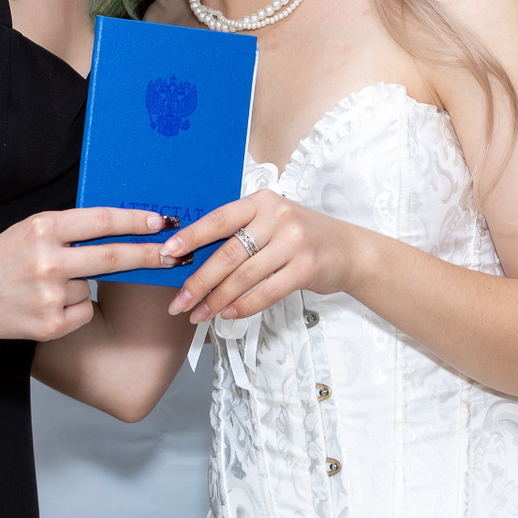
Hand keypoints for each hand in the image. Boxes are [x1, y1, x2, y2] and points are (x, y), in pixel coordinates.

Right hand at [0, 208, 175, 341]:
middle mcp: (48, 259)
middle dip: (151, 255)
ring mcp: (50, 295)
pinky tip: (44, 305)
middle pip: (115, 256)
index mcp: (42, 227)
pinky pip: (83, 312)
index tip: (162, 221)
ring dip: (82, 285)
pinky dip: (72, 310)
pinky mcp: (51, 325)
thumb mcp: (29, 231)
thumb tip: (120, 230)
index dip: (136, 220)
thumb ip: (69, 229)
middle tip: (175, 254)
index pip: (102, 220)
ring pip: (92, 286)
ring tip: (44, 286)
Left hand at [160, 190, 357, 323]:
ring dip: (217, 300)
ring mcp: (293, 242)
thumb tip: (196, 256)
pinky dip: (243, 306)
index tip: (167, 253)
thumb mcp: (273, 221)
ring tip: (198, 315)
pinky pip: (265, 292)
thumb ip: (242, 232)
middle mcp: (276, 217)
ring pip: (243, 276)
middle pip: (228, 254)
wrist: (350, 249)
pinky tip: (228, 314)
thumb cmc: (303, 236)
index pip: (218, 219)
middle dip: (199, 281)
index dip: (191, 236)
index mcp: (261, 202)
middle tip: (178, 302)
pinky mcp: (305, 268)